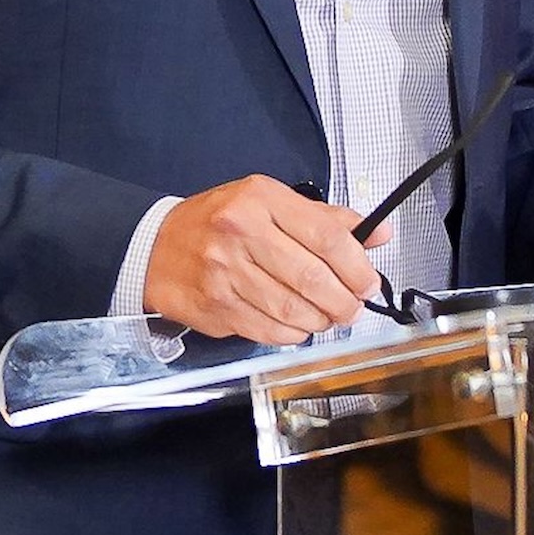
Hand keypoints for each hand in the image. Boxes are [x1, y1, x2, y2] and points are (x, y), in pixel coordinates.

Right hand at [144, 175, 387, 342]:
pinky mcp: (217, 307)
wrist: (156, 247)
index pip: (326, 236)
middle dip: (344, 301)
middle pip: (313, 278)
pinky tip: (295, 325)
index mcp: (261, 200)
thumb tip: (377, 233)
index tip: (368, 282)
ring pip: (293, 310)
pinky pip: (269, 330)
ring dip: (320, 320)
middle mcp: (241, 233)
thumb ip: (324, 219)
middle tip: (352, 307)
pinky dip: (292, 334)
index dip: (356, 266)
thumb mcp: (268, 202)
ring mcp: (226, 273)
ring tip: (325, 316)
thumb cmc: (218, 223)